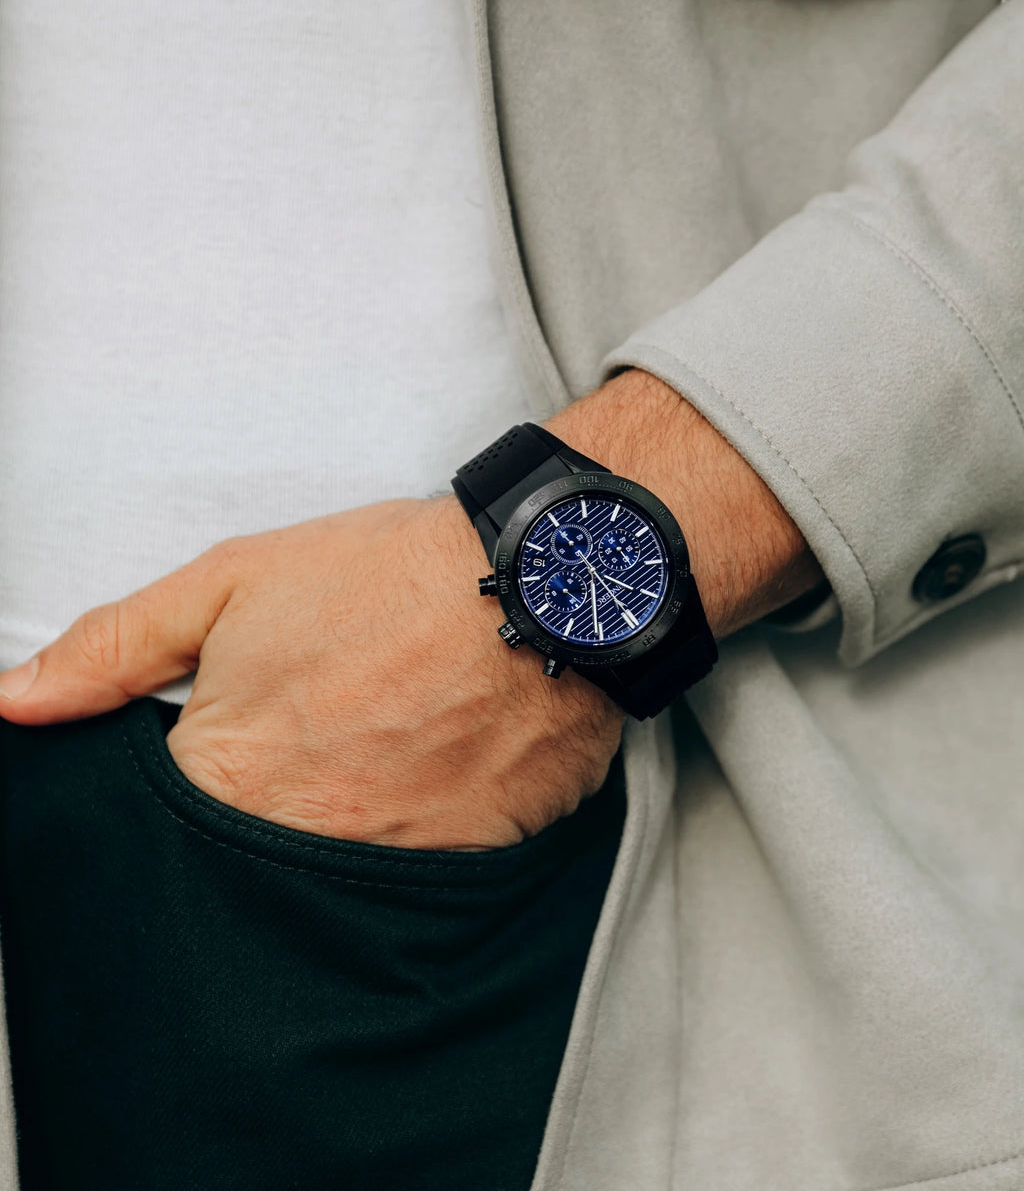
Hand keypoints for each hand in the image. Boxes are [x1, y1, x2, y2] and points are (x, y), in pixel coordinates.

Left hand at [0, 497, 624, 849]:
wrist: (539, 579)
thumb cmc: (386, 576)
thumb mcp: (233, 583)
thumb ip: (118, 647)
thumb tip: (17, 700)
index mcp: (235, 778)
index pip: (175, 840)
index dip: (209, 792)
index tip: (251, 754)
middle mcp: (312, 839)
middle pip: (265, 866)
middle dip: (284, 817)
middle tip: (330, 747)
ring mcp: (401, 859)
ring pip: (352, 879)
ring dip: (362, 824)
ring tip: (393, 749)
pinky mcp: (479, 859)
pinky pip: (435, 873)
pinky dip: (432, 830)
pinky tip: (447, 769)